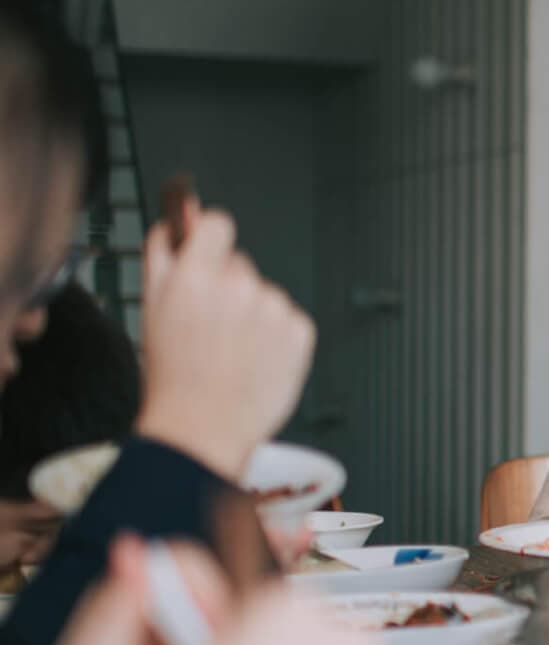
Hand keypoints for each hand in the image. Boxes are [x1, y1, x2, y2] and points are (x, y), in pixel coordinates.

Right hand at [133, 207, 314, 479]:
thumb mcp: (152, 306)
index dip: (210, 239)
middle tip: (209, 326)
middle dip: (226, 286)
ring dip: (252, 314)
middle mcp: (240, 287)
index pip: (218, 224)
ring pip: (264, 294)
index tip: (207, 254)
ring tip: (230, 351)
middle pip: (240, 264)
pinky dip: (276, 336)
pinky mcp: (300, 333)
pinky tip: (254, 359)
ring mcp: (274, 310)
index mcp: (196, 276)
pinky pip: (288, 319)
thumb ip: (164, 252)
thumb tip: (178, 216)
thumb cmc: (174, 375)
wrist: (203, 428)